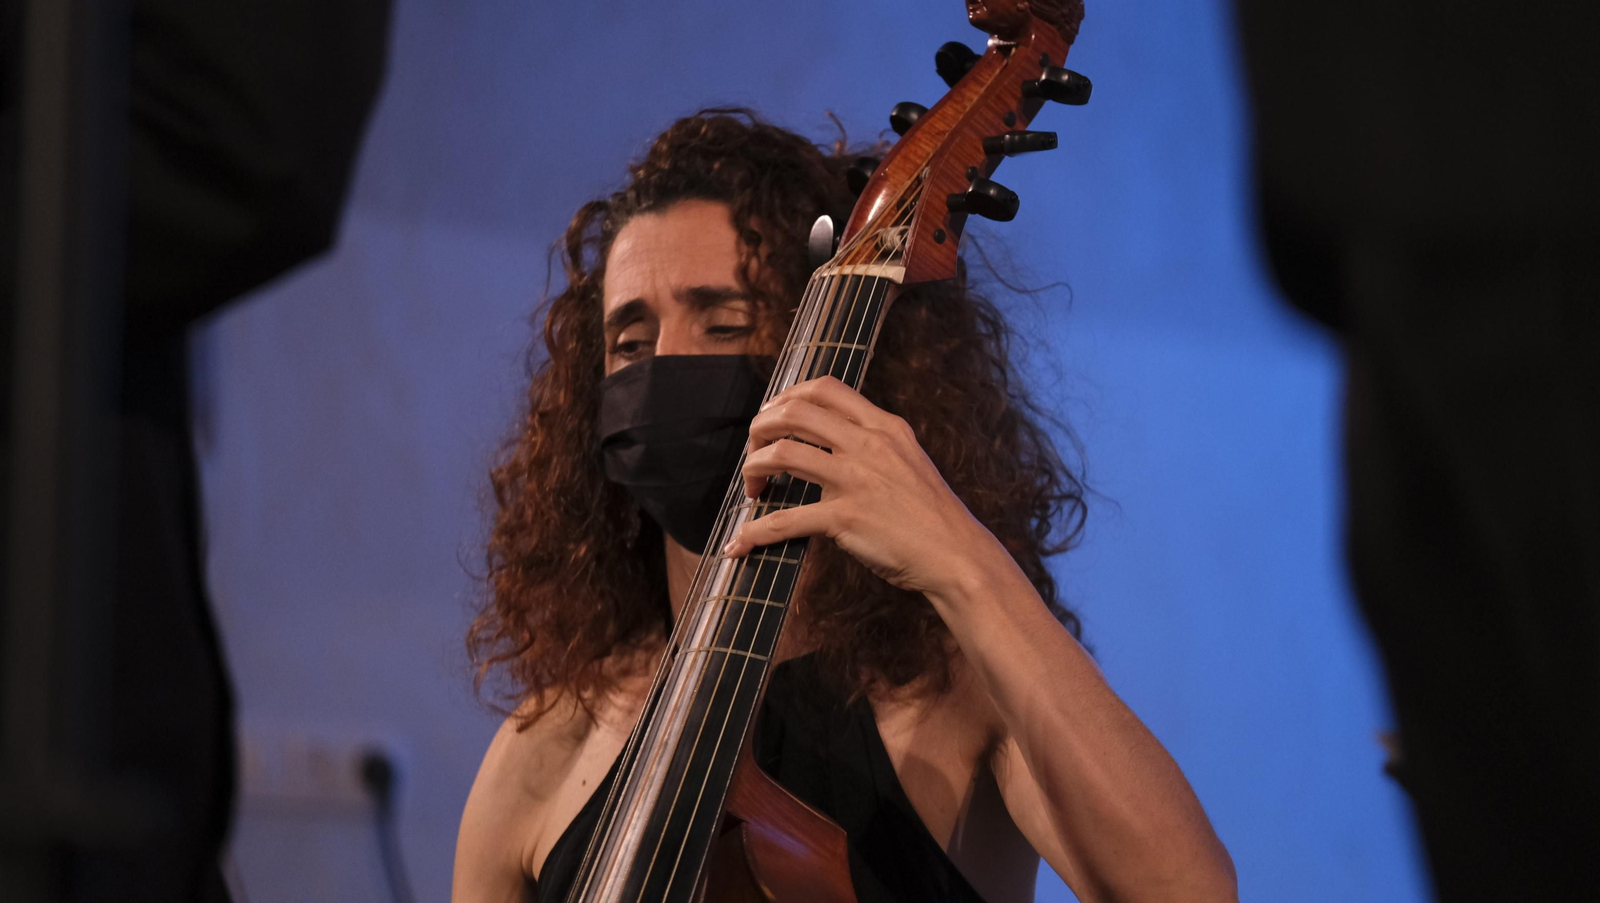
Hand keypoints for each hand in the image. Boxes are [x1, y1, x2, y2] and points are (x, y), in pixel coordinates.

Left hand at [724, 376, 997, 595]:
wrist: (956, 554)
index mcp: (884, 426)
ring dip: (752, 468)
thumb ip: (874, 444)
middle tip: (753, 451)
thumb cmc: (931, 514)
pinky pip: (784, 520)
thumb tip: (832, 441)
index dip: (787, 396)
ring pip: (781, 454)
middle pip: (794, 412)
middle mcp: (868, 444)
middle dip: (760, 428)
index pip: (824, 388)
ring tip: (752, 487)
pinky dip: (754, 533)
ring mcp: (855, 480)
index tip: (772, 416)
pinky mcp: (845, 519)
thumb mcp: (909, 459)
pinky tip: (740, 543)